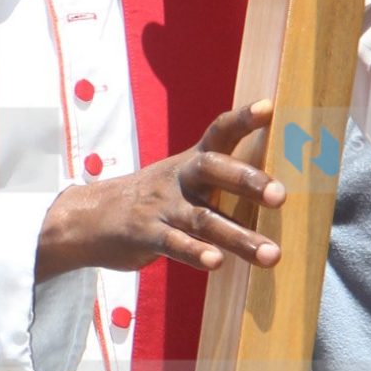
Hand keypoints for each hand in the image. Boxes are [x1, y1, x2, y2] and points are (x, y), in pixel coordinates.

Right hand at [38, 102, 283, 276]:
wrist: (90, 217)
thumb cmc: (154, 199)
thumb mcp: (183, 178)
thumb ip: (222, 177)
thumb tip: (277, 184)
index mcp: (191, 161)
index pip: (219, 132)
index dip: (243, 118)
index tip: (269, 107)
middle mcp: (179, 178)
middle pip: (213, 169)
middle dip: (247, 181)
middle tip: (280, 196)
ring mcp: (162, 207)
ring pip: (203, 219)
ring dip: (239, 237)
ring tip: (271, 254)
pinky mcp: (146, 235)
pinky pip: (174, 245)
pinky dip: (196, 254)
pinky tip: (217, 262)